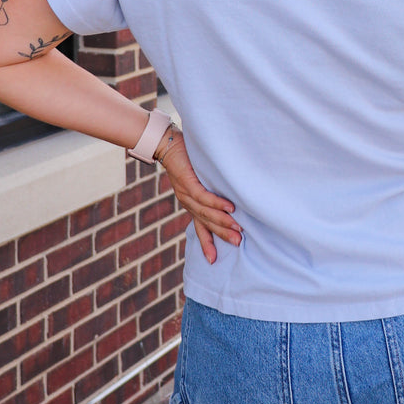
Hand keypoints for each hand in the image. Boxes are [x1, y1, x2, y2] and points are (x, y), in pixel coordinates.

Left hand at [157, 130, 242, 263]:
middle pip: (205, 223)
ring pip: (205, 212)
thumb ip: (211, 188)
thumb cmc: (186, 158)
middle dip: (221, 234)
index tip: (213, 260)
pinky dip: (216, 203)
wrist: (165, 143)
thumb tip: (233, 197)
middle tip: (238, 242)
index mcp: (190, 203)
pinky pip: (203, 196)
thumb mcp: (199, 177)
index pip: (199, 227)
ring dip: (222, 221)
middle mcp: (187, 202)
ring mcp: (186, 193)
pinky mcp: (187, 182)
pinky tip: (229, 208)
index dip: (206, 243)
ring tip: (238, 228)